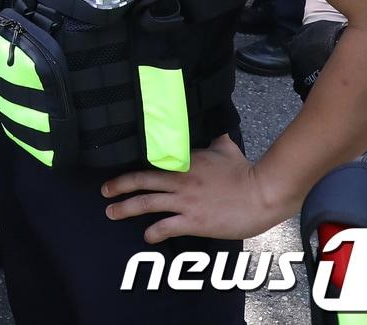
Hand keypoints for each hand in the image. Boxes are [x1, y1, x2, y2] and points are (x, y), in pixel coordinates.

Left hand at [101, 135, 283, 242]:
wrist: (263, 194)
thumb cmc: (246, 171)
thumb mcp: (226, 148)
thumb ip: (214, 139)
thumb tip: (215, 129)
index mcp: (184, 161)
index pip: (151, 162)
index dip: (132, 167)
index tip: (117, 170)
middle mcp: (179, 181)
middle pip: (141, 181)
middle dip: (118, 186)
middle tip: (104, 191)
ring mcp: (185, 202)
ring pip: (146, 204)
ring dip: (125, 209)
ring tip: (112, 212)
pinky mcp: (194, 222)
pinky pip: (166, 227)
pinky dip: (152, 233)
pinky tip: (147, 237)